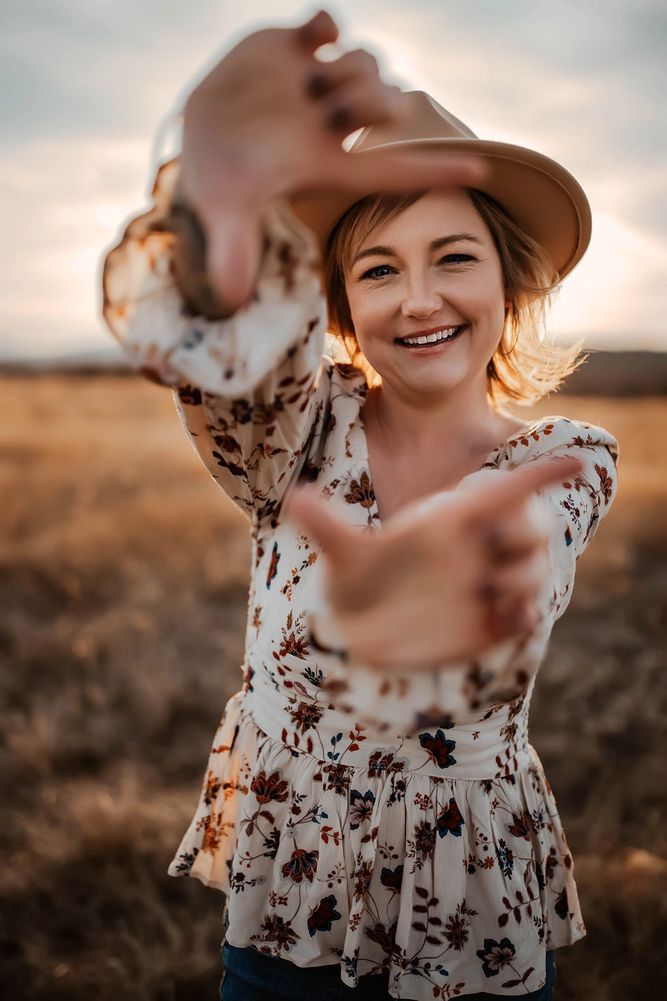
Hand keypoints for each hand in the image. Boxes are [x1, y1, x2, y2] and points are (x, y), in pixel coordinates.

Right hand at [178, 10, 483, 312]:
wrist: (195, 137)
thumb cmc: (218, 184)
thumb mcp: (226, 216)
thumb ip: (233, 252)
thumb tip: (231, 301)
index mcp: (326, 163)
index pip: (393, 169)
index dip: (436, 170)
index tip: (482, 169)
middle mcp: (329, 124)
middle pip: (384, 105)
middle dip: (375, 102)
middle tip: (336, 107)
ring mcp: (312, 83)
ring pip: (364, 64)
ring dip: (350, 68)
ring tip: (315, 80)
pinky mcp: (289, 48)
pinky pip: (326, 23)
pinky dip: (328, 23)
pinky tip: (318, 34)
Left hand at [286, 455, 583, 670]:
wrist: (361, 633)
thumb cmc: (357, 582)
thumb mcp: (345, 557)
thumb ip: (328, 527)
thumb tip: (293, 497)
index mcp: (451, 521)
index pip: (502, 490)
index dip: (540, 475)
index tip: (574, 460)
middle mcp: (477, 549)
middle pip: (531, 526)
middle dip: (529, 532)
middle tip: (495, 554)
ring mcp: (487, 584)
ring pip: (533, 569)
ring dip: (525, 577)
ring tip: (491, 592)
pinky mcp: (491, 621)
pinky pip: (526, 613)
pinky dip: (524, 614)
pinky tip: (503, 618)